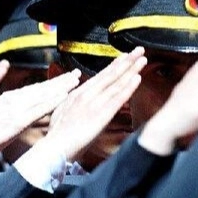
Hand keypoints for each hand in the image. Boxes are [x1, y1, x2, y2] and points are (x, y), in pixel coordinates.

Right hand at [0, 67, 80, 157]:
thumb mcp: (2, 116)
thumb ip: (17, 109)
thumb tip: (33, 107)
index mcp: (10, 98)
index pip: (36, 88)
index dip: (53, 82)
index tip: (67, 77)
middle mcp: (13, 99)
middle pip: (42, 88)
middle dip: (60, 80)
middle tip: (76, 74)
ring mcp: (15, 109)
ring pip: (42, 95)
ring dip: (60, 87)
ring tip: (74, 81)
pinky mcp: (17, 121)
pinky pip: (37, 110)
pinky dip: (50, 102)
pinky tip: (62, 97)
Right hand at [35, 47, 145, 162]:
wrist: (54, 148)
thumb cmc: (58, 135)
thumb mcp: (62, 112)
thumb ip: (73, 101)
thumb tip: (78, 95)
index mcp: (78, 94)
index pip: (100, 76)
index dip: (114, 65)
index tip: (124, 57)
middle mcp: (87, 94)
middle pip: (110, 74)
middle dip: (126, 61)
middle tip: (139, 50)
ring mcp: (94, 103)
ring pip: (116, 83)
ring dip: (131, 69)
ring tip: (142, 59)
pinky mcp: (101, 115)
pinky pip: (117, 98)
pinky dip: (128, 87)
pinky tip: (137, 78)